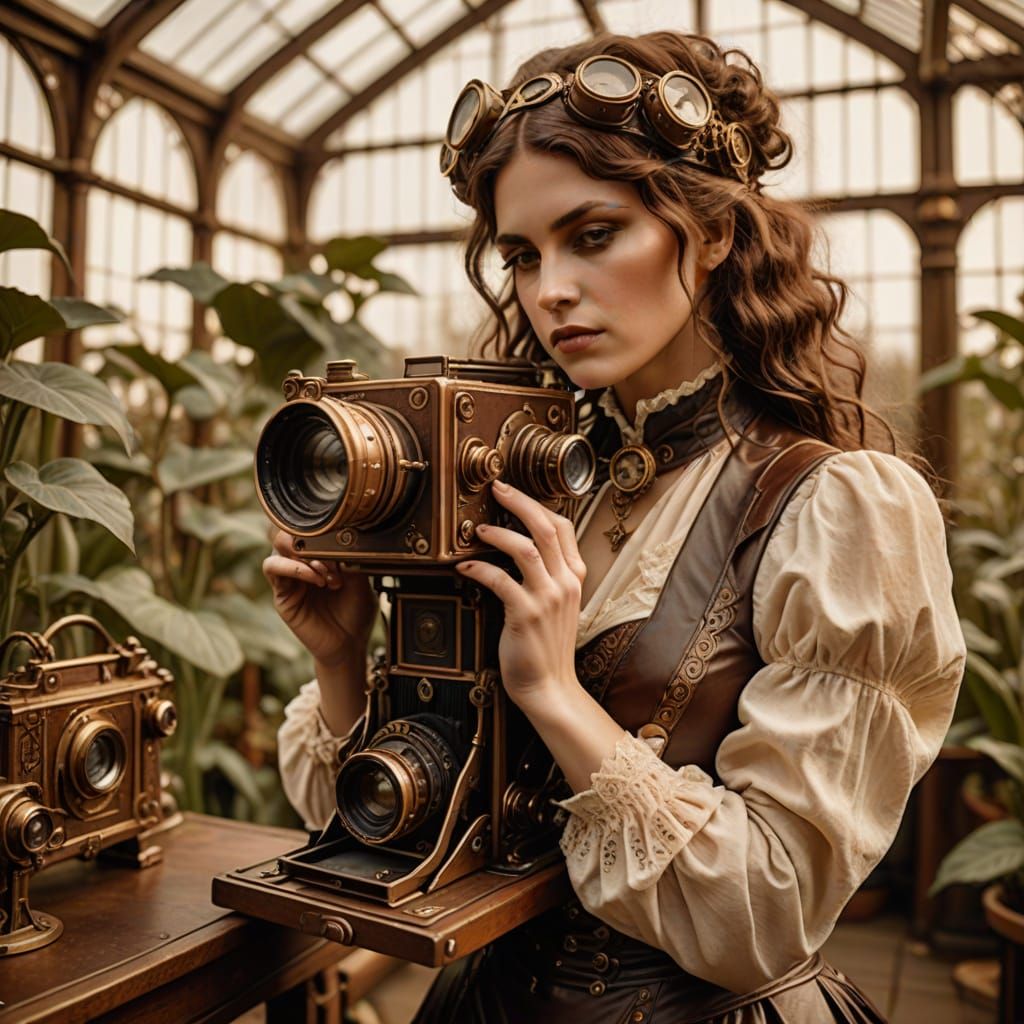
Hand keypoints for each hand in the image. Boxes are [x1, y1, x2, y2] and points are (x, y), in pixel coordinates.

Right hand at [262, 530, 376, 667]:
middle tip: (334, 561)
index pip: (310, 527)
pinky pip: (273, 568)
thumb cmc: (356, 612)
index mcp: (320, 555)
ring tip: (327, 575)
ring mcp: (289, 577)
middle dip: (312, 540)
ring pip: (278, 545)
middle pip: (289, 530)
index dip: (326, 531)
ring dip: (304, 555)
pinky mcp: (281, 594)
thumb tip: (339, 537)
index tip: (346, 548)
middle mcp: (301, 562)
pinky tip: (316, 579)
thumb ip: (347, 557)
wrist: (350, 643)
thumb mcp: (360, 579)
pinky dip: (294, 567)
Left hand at [455, 481, 586, 711]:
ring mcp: (547, 598)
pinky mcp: (525, 614)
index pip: (563, 526)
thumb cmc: (546, 645)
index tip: (513, 492)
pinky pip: (499, 580)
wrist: (549, 686)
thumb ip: (547, 576)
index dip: (536, 504)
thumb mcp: (557, 605)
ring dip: (498, 533)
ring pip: (526, 548)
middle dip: (518, 502)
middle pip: (545, 527)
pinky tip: (464, 567)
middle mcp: (565, 583)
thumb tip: (521, 546)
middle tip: (496, 488)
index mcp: (574, 577)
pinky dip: (478, 568)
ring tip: (478, 530)